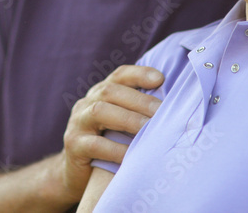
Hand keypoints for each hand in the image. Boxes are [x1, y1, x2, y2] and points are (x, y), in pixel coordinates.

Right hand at [57, 65, 164, 200]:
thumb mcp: (120, 126)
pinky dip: (115, 148)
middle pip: (110, 91)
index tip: (160, 79)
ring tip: (148, 129)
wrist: (76, 175)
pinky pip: (94, 144)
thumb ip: (137, 114)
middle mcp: (86, 103)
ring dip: (127, 119)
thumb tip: (175, 109)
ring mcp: (77, 123)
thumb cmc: (108, 147)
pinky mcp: (73, 146)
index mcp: (100, 94)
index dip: (139, 73)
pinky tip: (132, 155)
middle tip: (162, 112)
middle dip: (139, 100)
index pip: (119, 75)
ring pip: (99, 111)